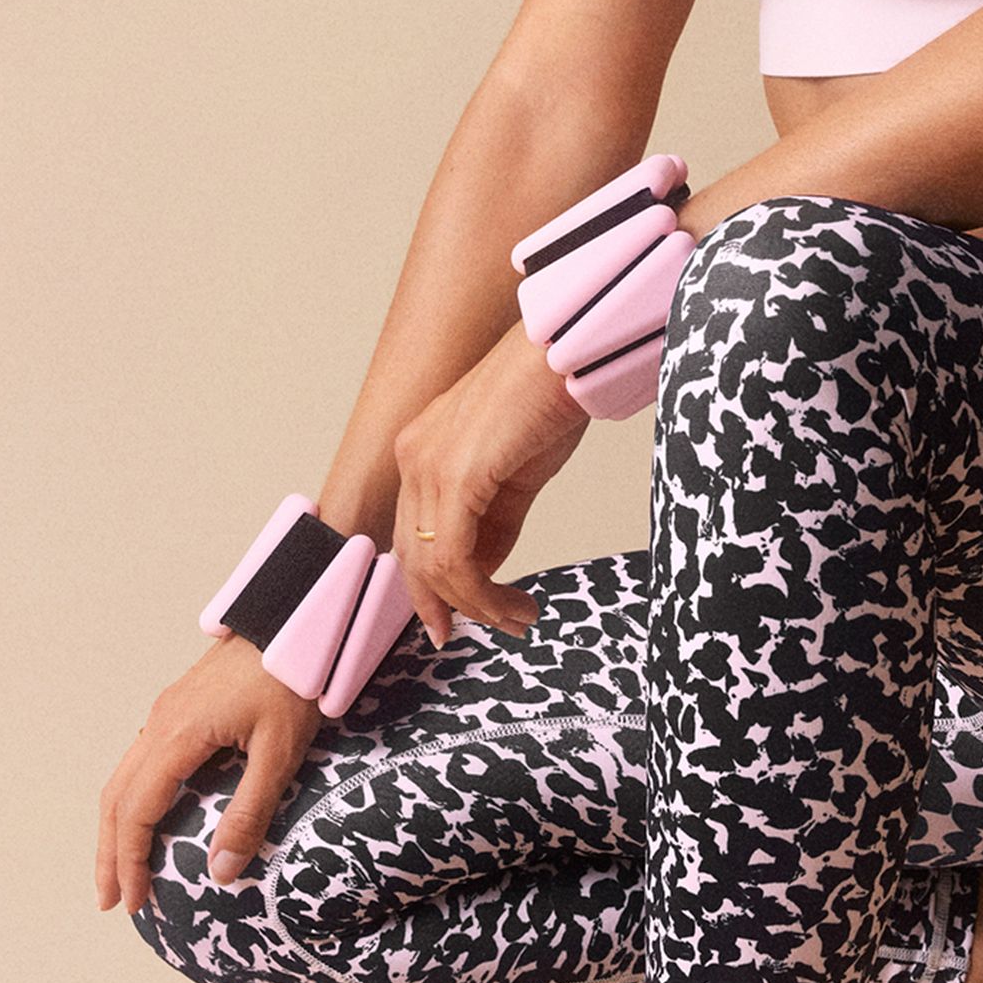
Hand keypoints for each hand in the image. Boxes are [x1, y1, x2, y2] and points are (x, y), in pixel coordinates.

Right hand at [97, 637, 321, 912]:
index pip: (137, 811)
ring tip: (119, 868)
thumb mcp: (280, 753)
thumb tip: (221, 870)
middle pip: (116, 797)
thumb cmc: (293, 681)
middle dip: (110, 853)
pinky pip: (141, 761)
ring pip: (123, 777)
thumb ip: (251, 812)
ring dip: (116, 826)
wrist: (297, 621)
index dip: (131, 861)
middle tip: (111, 899)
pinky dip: (133, 799)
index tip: (135, 901)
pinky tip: (146, 818)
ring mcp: (167, 713)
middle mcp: (161, 724)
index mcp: (178, 736)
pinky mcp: (181, 708)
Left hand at [392, 322, 589, 647]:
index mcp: (421, 452)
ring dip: (482, 605)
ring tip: (522, 618)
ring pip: (435, 567)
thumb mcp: (516, 473)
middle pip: (415, 558)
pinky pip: (455, 558)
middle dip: (454, 606)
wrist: (570, 354)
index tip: (455, 623)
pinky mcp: (456, 476)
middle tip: (501, 629)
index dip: (431, 589)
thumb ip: (494, 521)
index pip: (412, 537)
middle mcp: (412, 458)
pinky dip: (484, 593)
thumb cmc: (551, 399)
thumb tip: (487, 571)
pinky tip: (516, 602)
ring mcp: (428, 466)